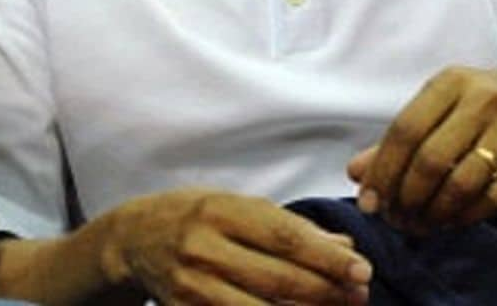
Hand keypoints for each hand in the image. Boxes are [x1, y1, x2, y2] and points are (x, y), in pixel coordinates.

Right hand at [101, 188, 371, 304]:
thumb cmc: (198, 214)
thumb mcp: (238, 204)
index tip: (361, 267)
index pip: (284, 236)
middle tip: (361, 293)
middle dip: (326, 289)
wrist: (134, 238)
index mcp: (222, 211)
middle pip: (277, 278)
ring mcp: (192, 288)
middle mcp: (205, 249)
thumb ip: (288, 226)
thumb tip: (342, 244)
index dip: (326, 256)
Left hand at [346, 67, 496, 231]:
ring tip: (422, 223)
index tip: (369, 201)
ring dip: (435, 213)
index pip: (405, 128)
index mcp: (452, 80)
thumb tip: (356, 172)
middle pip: (431, 159)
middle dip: (406, 198)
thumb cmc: (487, 104)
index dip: (383, 170)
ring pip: (462, 182)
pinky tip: (452, 220)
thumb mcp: (445, 106)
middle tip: (397, 218)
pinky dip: (467, 217)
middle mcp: (484, 96)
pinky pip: (495, 198)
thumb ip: (402, 138)